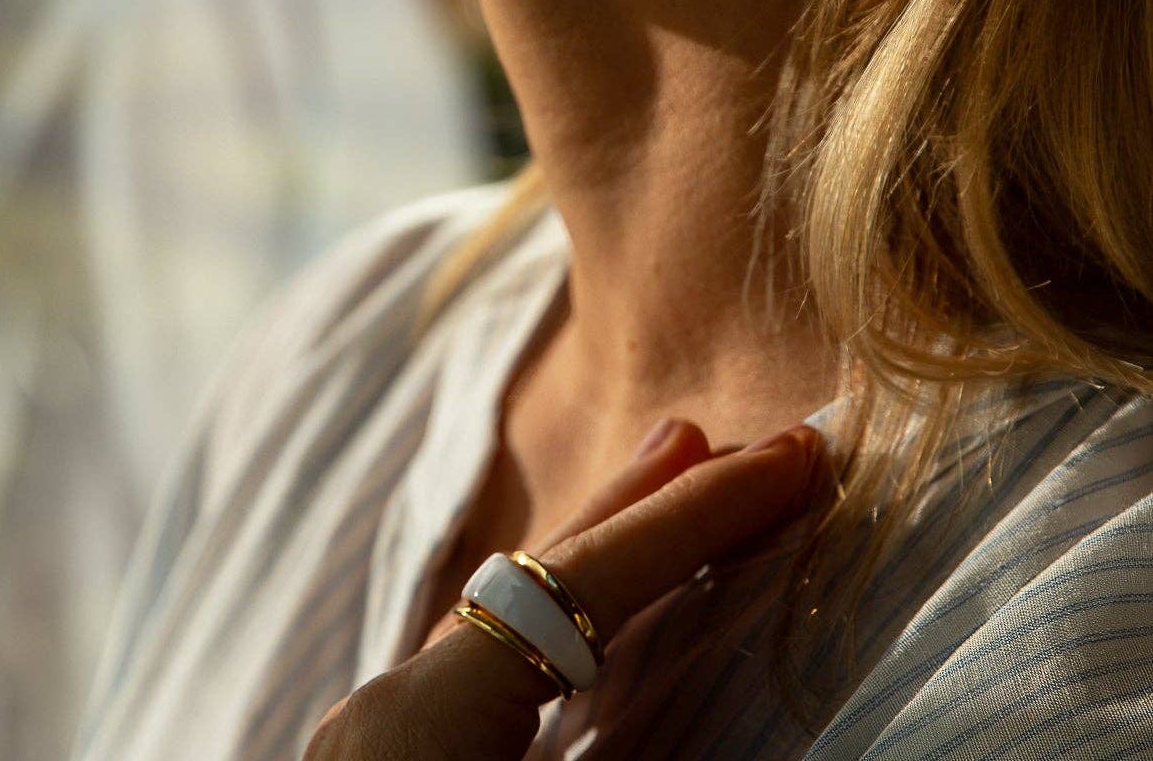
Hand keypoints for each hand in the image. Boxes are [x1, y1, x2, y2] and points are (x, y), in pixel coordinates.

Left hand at [302, 419, 827, 760]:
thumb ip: (650, 740)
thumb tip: (736, 712)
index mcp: (423, 717)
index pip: (586, 584)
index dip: (697, 518)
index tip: (792, 456)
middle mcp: (386, 704)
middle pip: (531, 574)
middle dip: (633, 504)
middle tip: (709, 438)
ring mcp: (375, 735)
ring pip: (500, 619)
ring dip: (592, 571)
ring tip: (659, 502)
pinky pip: (476, 670)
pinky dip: (548, 636)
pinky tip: (585, 640)